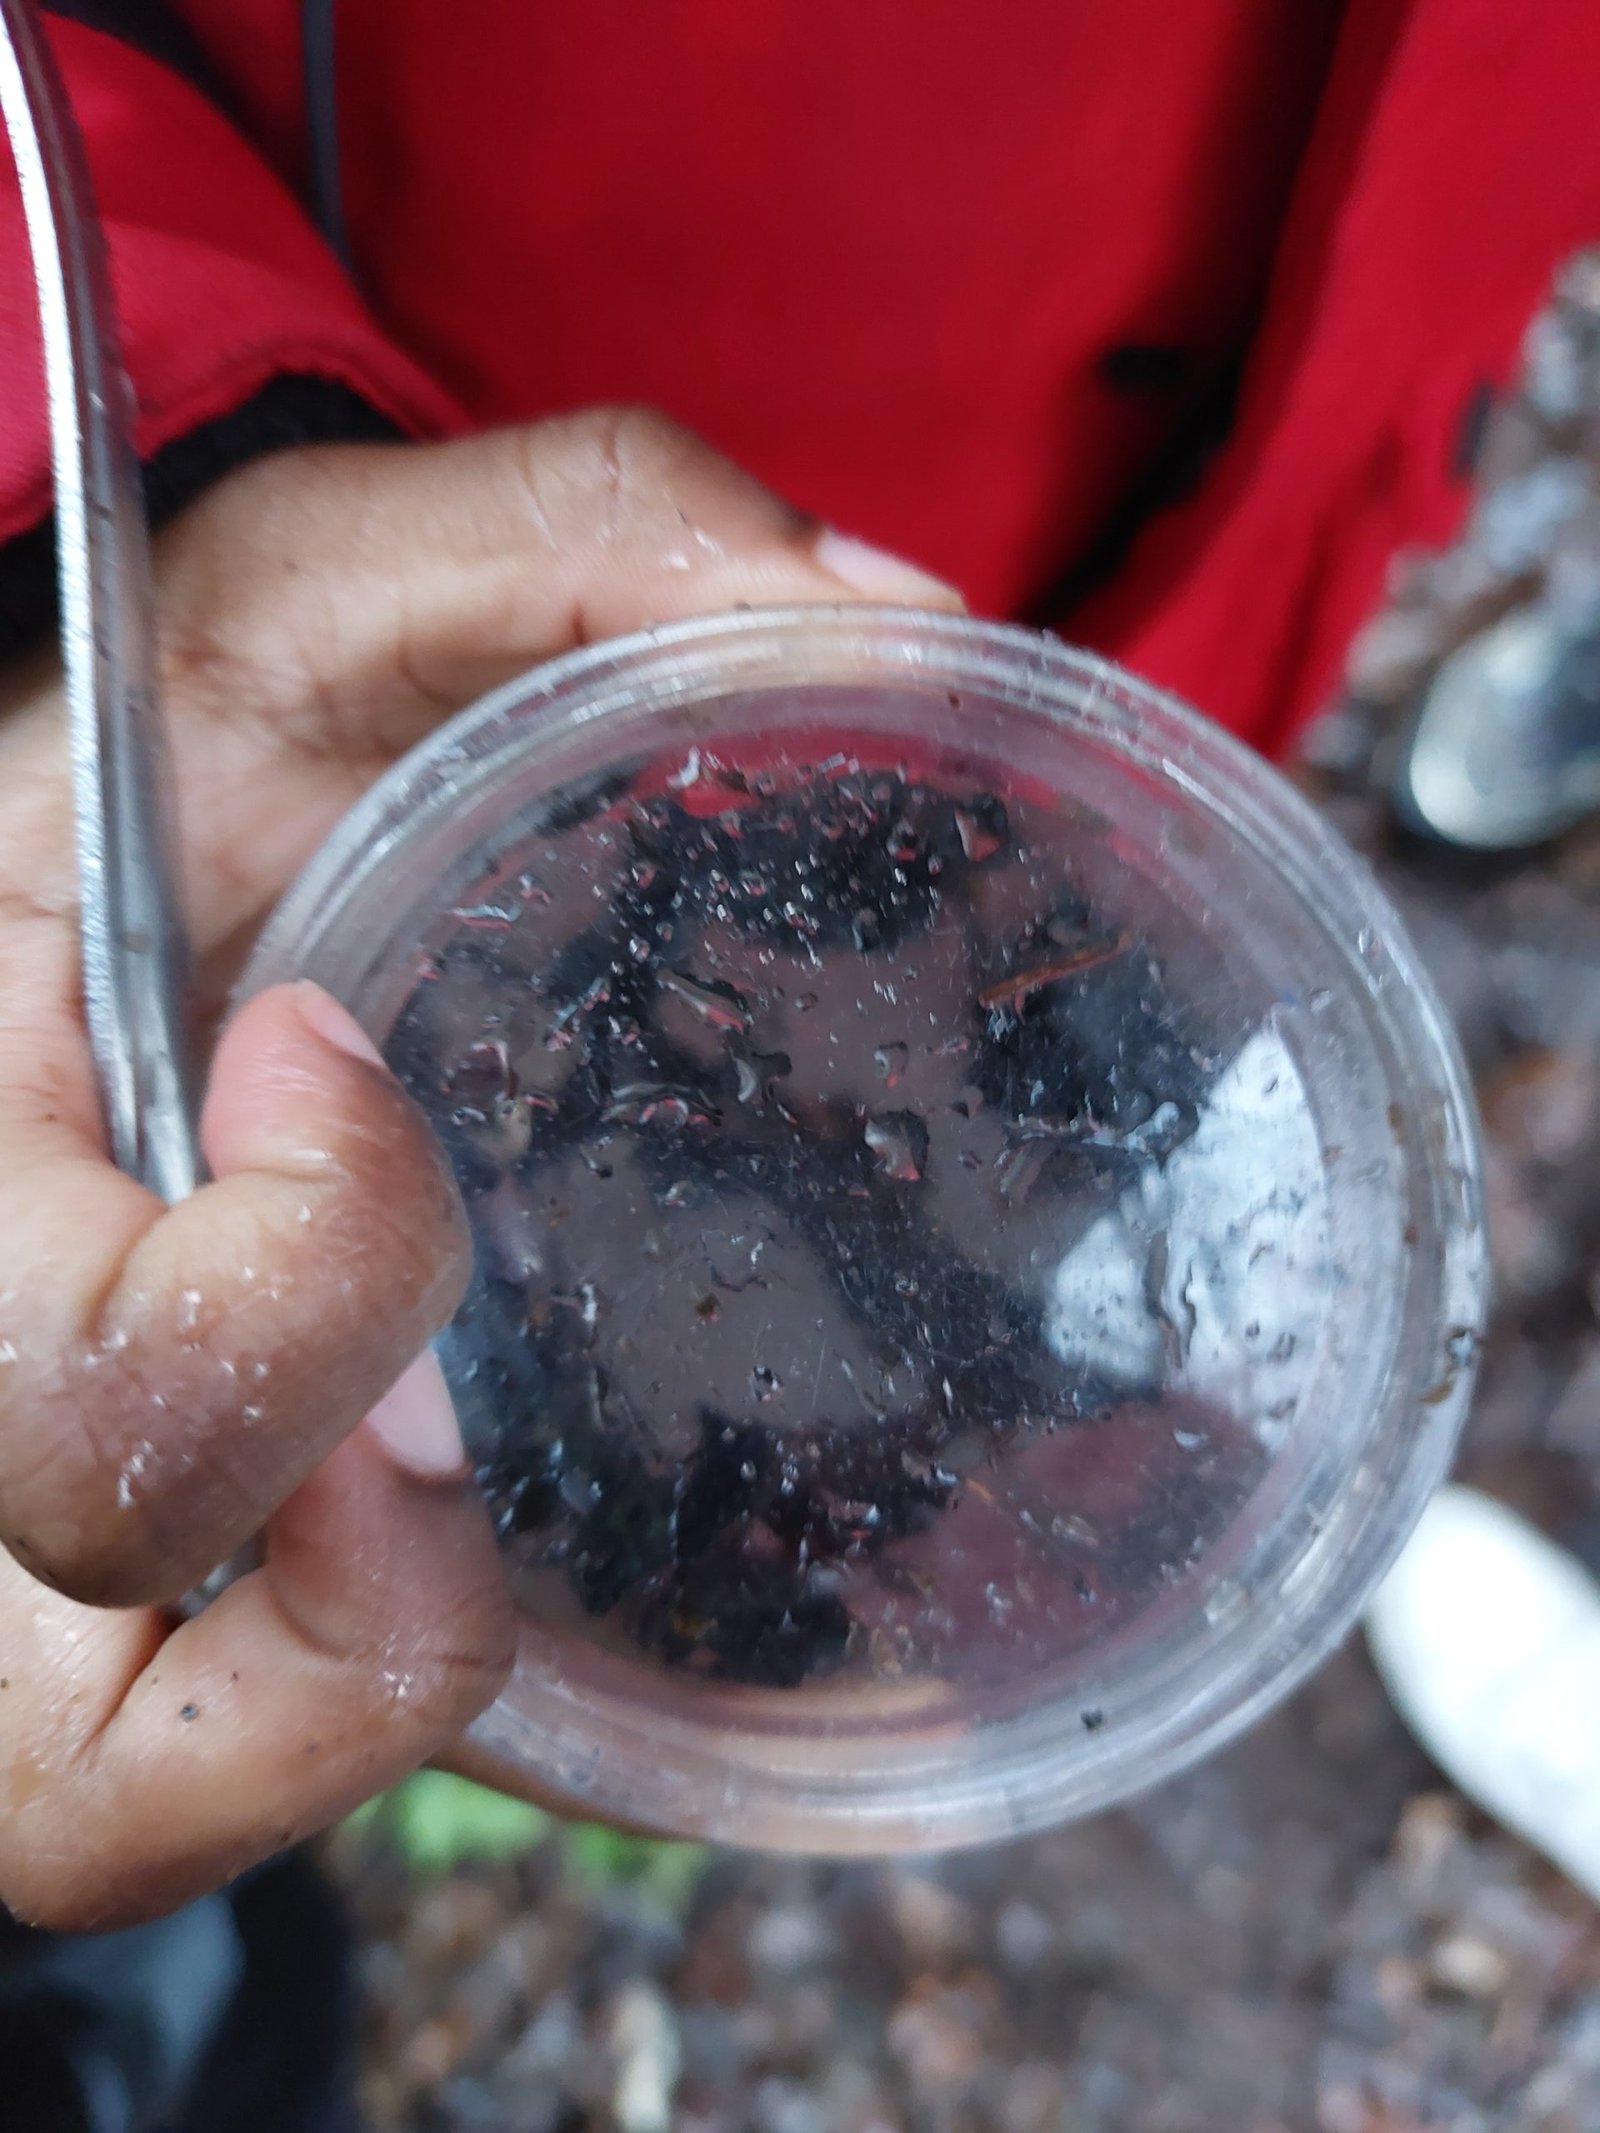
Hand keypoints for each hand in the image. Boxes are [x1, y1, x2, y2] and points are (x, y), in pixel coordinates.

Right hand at [0, 408, 960, 1928]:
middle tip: (464, 1440)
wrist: (147, 829)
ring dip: (326, 1730)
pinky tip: (524, 1564)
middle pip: (61, 1725)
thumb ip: (594, 534)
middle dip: (335, 1621)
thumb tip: (902, 632)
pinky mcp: (197, 1556)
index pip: (54, 1367)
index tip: (344, 1066)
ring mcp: (69, 1495)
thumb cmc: (216, 712)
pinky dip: (359, 1728)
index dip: (286, 1292)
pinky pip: (228, 1762)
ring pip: (103, 1807)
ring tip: (473, 1525)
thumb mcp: (348, 580)